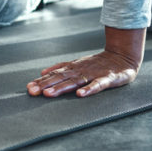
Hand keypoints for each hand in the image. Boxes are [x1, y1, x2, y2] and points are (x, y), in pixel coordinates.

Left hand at [27, 26, 144, 97]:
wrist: (122, 56)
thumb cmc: (98, 63)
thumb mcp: (77, 64)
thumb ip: (61, 68)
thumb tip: (42, 72)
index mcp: (73, 68)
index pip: (55, 75)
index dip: (42, 81)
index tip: (29, 88)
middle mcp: (80, 70)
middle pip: (61, 78)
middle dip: (46, 85)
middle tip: (32, 92)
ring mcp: (93, 74)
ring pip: (75, 81)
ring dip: (61, 88)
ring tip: (49, 94)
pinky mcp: (107, 79)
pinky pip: (98, 85)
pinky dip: (89, 89)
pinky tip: (81, 94)